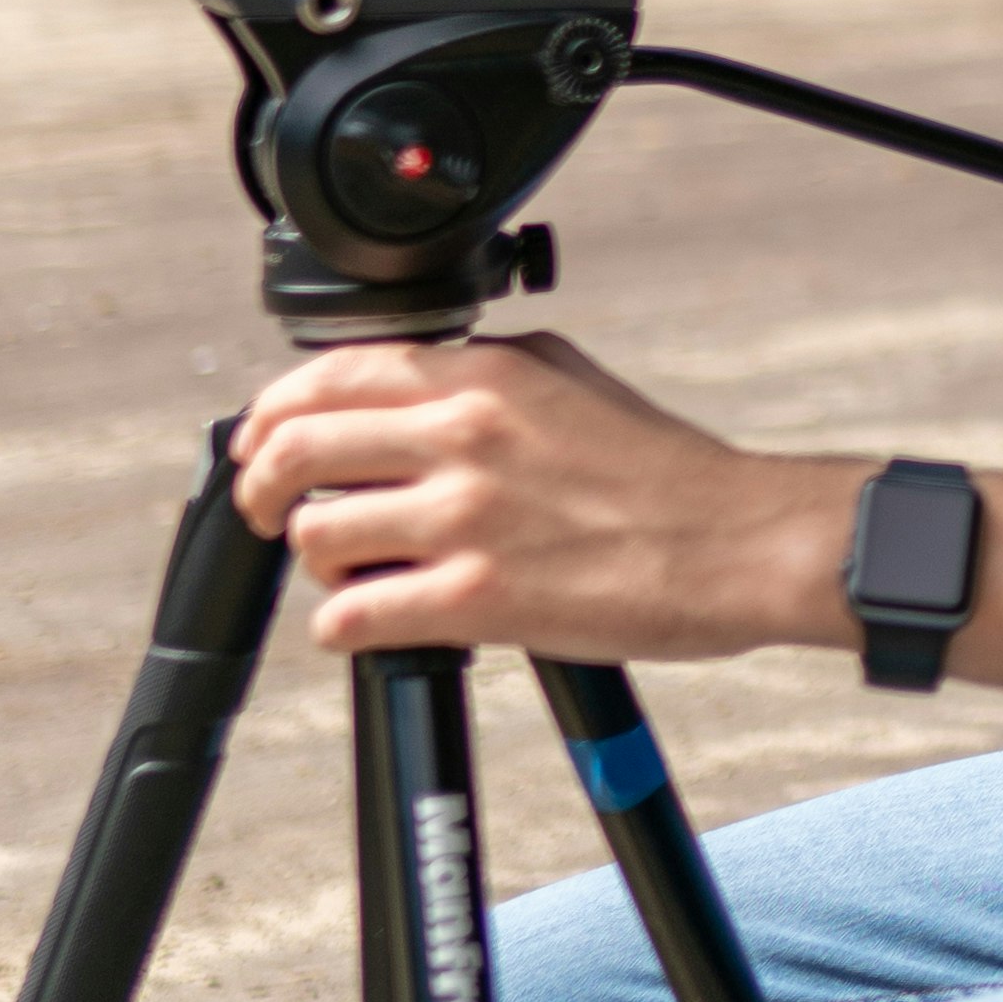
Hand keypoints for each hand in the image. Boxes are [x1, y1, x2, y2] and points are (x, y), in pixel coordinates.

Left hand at [227, 330, 833, 661]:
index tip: (261, 444)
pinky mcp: (478, 601)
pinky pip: (352, 616)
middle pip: (296, 454)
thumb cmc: (666, 472)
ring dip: (321, 564)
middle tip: (270, 515)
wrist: (741, 543)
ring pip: (315, 537)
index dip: (270, 415)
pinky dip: (346, 626)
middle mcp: (463, 437)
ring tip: (357, 574)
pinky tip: (377, 622)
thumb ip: (477, 374)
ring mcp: (466, 520)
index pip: (324, 377)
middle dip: (263, 490)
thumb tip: (402, 383)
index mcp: (481, 377)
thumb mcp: (566, 379)